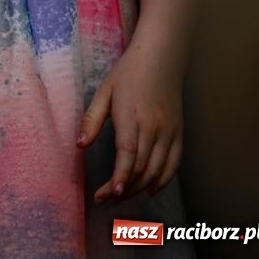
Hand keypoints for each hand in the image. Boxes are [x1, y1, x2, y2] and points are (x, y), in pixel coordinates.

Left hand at [77, 42, 184, 201]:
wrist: (161, 59)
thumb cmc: (128, 74)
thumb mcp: (104, 92)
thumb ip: (92, 120)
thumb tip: (79, 145)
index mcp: (132, 117)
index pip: (128, 154)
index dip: (120, 177)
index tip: (110, 194)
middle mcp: (154, 128)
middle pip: (141, 167)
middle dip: (123, 187)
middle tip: (105, 199)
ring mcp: (170, 132)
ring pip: (157, 169)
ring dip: (139, 187)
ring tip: (121, 196)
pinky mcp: (179, 134)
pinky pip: (174, 163)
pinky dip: (163, 180)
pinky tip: (150, 189)